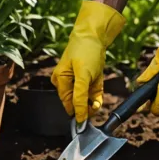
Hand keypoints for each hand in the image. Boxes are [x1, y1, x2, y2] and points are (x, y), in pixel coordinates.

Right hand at [51, 0, 124, 122]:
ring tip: (97, 102)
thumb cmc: (85, 51)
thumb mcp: (82, 76)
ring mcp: (79, 82)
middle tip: (94, 107)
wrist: (96, 35)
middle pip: (76, 103)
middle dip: (86, 108)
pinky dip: (97, 99)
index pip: (67, 104)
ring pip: (86, 101)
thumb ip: (80, 97)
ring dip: (93, 104)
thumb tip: (79, 118)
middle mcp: (68, 83)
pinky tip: (98, 99)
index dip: (76, 113)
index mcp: (60, 81)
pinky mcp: (89, 81)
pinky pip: (93, 95)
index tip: (85, 123)